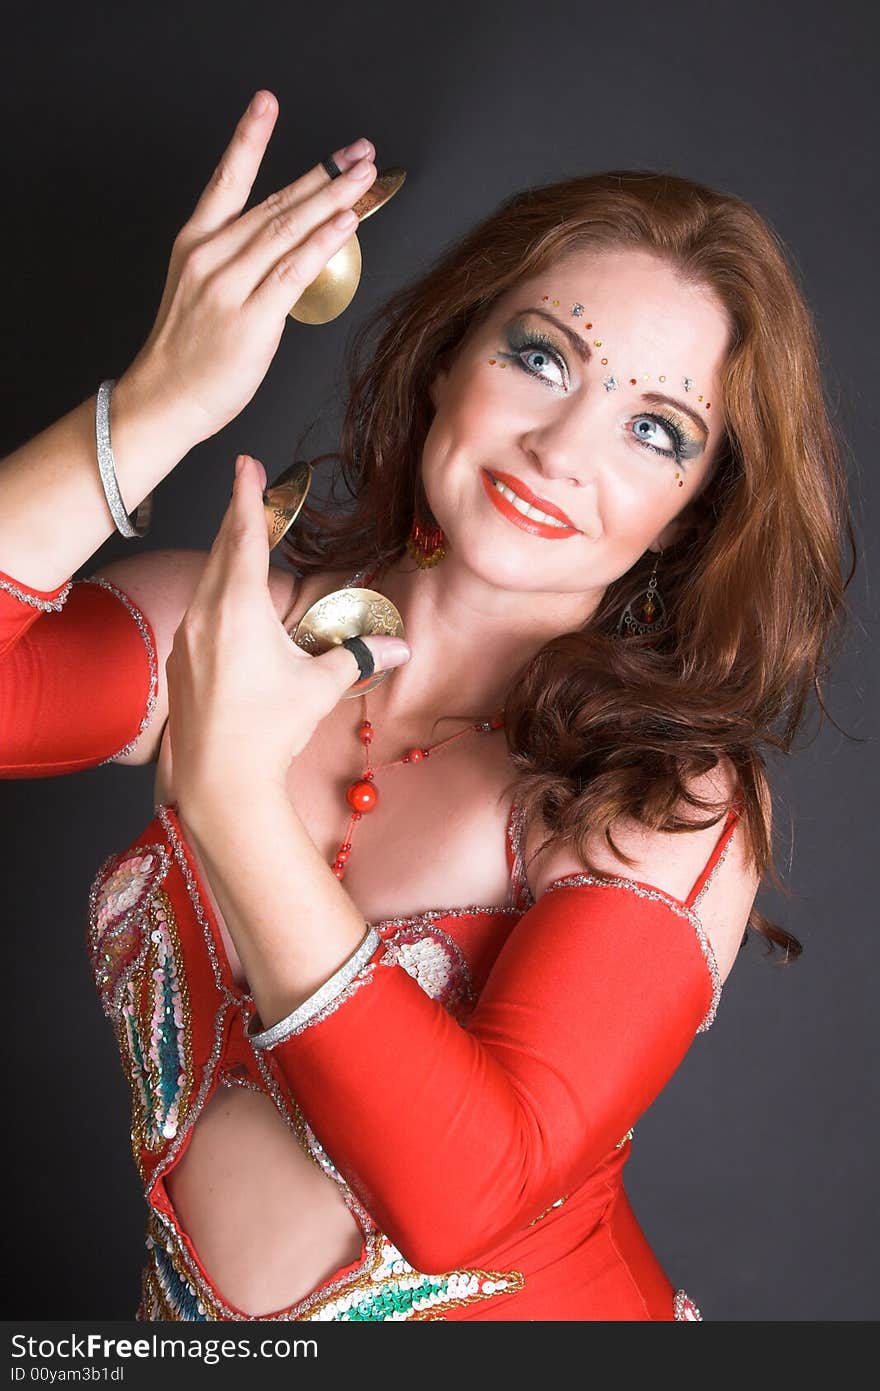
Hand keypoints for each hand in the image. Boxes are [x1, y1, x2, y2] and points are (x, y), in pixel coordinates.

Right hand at [122, 91, 376, 446]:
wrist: (162, 400)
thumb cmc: (186, 354)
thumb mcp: (201, 293)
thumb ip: (241, 265)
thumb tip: (290, 247)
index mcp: (195, 244)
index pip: (226, 180)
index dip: (248, 138)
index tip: (267, 102)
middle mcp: (211, 256)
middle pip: (275, 202)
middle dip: (323, 173)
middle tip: (359, 153)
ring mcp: (229, 286)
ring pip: (288, 230)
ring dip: (332, 198)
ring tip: (364, 177)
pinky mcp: (250, 319)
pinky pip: (293, 270)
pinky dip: (322, 242)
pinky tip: (345, 222)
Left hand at [164, 454, 411, 810]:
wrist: (220, 780)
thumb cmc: (269, 728)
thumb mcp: (319, 687)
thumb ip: (357, 657)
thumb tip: (399, 648)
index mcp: (238, 607)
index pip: (243, 535)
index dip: (248, 497)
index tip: (246, 465)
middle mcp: (205, 613)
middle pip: (220, 551)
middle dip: (235, 517)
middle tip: (246, 487)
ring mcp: (187, 638)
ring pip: (206, 582)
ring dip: (225, 557)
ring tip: (240, 542)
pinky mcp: (181, 663)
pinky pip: (199, 613)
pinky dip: (216, 595)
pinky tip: (228, 608)